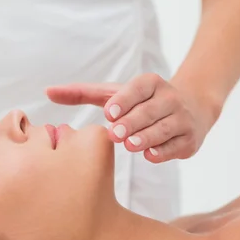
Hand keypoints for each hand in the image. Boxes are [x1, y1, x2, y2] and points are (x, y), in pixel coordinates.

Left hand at [46, 73, 219, 162]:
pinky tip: (149, 155)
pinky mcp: (189, 139)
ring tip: (130, 145)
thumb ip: (82, 93)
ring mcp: (182, 119)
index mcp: (150, 83)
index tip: (109, 112)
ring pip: (164, 128)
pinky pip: (176, 146)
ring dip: (147, 137)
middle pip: (150, 110)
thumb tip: (47, 92)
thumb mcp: (114, 94)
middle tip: (115, 133)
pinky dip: (164, 151)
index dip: (124, 100)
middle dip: (133, 121)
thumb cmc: (142, 102)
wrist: (192, 109)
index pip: (138, 88)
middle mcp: (169, 98)